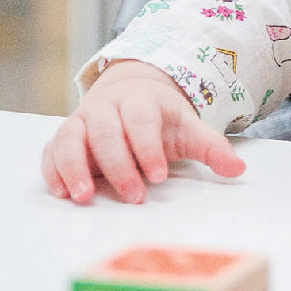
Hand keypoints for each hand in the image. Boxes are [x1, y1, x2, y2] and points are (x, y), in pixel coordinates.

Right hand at [40, 60, 245, 203]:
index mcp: (140, 100)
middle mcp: (106, 106)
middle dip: (118, 164)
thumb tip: (239, 169)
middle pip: (106, 130)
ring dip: (74, 166)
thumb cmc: (159, 119)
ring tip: (84, 197)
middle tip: (133, 195)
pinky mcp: (63, 136)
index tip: (158, 175)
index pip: (141, 120)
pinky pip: (51, 150)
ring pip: (71, 137)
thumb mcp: (187, 129)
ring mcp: (81, 120)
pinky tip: (62, 192)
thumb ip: (210, 147)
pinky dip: (53, 170)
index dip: (148, 147)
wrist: (131, 94)